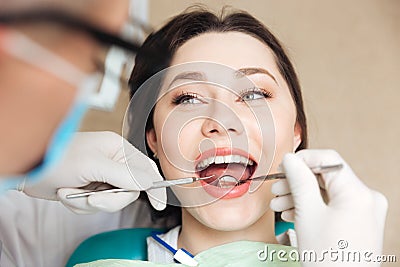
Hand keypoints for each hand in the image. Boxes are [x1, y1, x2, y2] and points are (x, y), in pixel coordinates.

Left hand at [22, 131, 165, 213]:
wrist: (29, 168)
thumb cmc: (58, 158)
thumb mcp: (95, 165)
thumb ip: (125, 175)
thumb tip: (149, 184)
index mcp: (118, 149)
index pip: (145, 169)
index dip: (154, 187)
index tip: (160, 203)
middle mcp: (112, 161)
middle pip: (128, 191)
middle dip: (108, 200)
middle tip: (91, 199)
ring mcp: (100, 175)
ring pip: (111, 201)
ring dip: (88, 202)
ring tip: (71, 191)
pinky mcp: (89, 187)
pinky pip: (94, 206)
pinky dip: (79, 204)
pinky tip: (66, 193)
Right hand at [270, 149, 387, 265]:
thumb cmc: (327, 258)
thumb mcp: (307, 214)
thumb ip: (299, 180)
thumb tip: (290, 159)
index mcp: (358, 193)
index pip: (329, 160)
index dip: (303, 159)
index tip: (284, 165)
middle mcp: (367, 199)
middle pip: (327, 178)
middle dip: (298, 182)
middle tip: (276, 188)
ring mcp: (366, 212)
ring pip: (329, 193)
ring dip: (302, 196)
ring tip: (279, 205)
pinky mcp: (360, 223)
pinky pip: (335, 206)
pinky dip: (314, 207)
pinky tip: (293, 214)